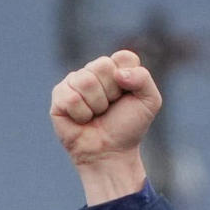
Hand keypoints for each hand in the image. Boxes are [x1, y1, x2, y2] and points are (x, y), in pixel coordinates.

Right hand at [52, 52, 161, 201]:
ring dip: (97, 105)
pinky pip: (71, 97)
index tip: (127, 96)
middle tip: (110, 108)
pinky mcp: (59, 97)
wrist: (111, 153)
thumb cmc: (128, 127)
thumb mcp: (150, 102)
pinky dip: (81, 114)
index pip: (123, 57)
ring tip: (96, 115)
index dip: (129, 79)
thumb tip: (118, 73)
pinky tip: (82, 120)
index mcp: (115, 68)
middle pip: (102, 65)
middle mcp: (93, 71)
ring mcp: (74, 82)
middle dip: (111, 92)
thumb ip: (143, 78)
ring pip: (85, 80)